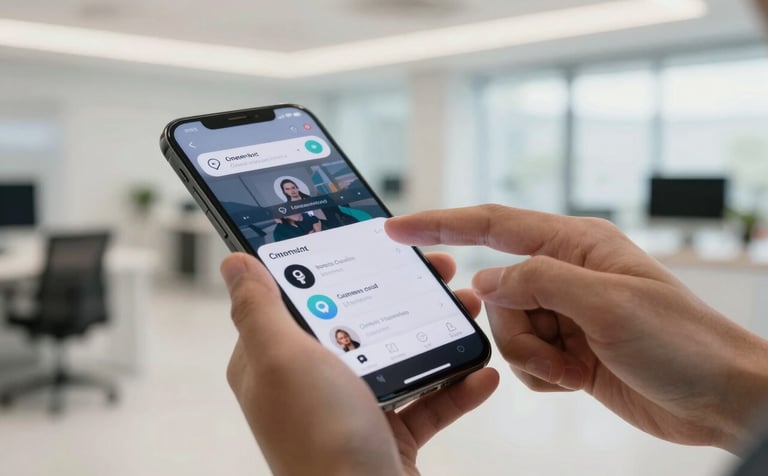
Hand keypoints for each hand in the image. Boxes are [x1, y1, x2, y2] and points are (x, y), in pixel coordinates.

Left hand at [220, 252, 498, 475]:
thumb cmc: (319, 439)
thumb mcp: (282, 360)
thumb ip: (259, 309)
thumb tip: (235, 263)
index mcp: (276, 362)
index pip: (301, 296)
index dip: (337, 264)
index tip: (376, 240)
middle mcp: (310, 385)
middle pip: (359, 321)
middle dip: (404, 293)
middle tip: (440, 270)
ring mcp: (351, 411)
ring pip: (398, 356)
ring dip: (438, 332)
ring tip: (469, 309)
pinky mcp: (387, 437)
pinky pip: (427, 404)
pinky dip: (456, 388)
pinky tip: (482, 372)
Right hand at [386, 205, 767, 452]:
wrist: (719, 398)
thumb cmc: (683, 342)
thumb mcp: (607, 303)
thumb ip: (538, 282)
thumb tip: (485, 283)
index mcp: (576, 244)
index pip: (493, 225)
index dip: (441, 224)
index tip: (398, 229)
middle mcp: (566, 274)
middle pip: (497, 293)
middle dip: (517, 330)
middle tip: (558, 346)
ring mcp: (565, 313)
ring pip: (506, 331)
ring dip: (534, 358)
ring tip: (578, 366)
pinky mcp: (566, 349)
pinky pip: (523, 361)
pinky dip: (543, 375)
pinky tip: (580, 377)